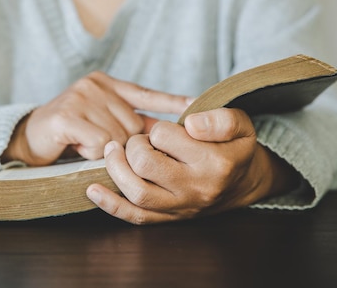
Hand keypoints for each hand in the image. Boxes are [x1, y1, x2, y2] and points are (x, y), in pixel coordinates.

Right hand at [1, 71, 191, 165]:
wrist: (31, 137)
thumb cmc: (73, 131)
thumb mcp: (104, 121)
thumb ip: (132, 122)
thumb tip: (168, 131)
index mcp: (107, 83)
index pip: (146, 93)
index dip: (172, 101)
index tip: (197, 104)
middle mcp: (95, 85)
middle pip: (133, 125)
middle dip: (122, 143)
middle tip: (98, 142)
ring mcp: (80, 98)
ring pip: (116, 138)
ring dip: (103, 150)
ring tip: (83, 143)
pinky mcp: (66, 115)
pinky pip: (98, 144)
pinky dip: (90, 153)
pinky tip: (76, 146)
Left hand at [86, 108, 299, 223]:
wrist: (243, 182)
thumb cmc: (235, 147)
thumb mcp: (240, 124)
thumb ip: (220, 118)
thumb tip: (191, 123)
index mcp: (214, 162)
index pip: (166, 137)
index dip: (158, 128)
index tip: (166, 129)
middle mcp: (196, 188)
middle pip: (145, 164)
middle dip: (133, 145)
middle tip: (139, 138)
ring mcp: (180, 207)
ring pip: (137, 192)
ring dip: (117, 169)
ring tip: (114, 151)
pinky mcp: (169, 218)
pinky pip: (136, 216)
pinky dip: (111, 204)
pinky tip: (93, 189)